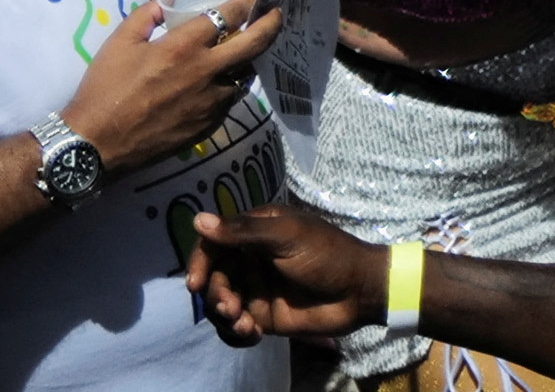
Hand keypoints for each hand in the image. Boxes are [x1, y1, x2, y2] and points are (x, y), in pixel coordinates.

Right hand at [65, 0, 282, 174]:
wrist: (95, 145)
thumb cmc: (104, 90)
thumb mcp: (118, 43)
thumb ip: (147, 15)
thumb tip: (169, 0)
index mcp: (183, 47)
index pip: (228, 15)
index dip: (247, 1)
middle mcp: (206, 72)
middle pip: (255, 43)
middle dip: (272, 23)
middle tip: (277, 14)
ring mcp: (211, 101)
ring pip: (244, 74)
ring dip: (248, 60)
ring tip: (245, 51)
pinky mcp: (209, 125)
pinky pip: (229, 100)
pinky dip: (228, 87)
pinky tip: (220, 83)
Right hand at [183, 200, 386, 340]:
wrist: (359, 292)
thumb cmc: (328, 255)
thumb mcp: (288, 236)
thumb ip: (244, 231)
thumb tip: (197, 220)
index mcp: (256, 233)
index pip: (213, 243)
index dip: (199, 262)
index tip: (195, 282)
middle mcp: (250, 259)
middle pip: (212, 278)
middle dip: (215, 295)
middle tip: (231, 307)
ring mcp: (255, 288)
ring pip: (219, 303)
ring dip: (224, 316)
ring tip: (244, 324)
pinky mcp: (261, 314)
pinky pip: (233, 325)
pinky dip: (235, 332)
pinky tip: (251, 334)